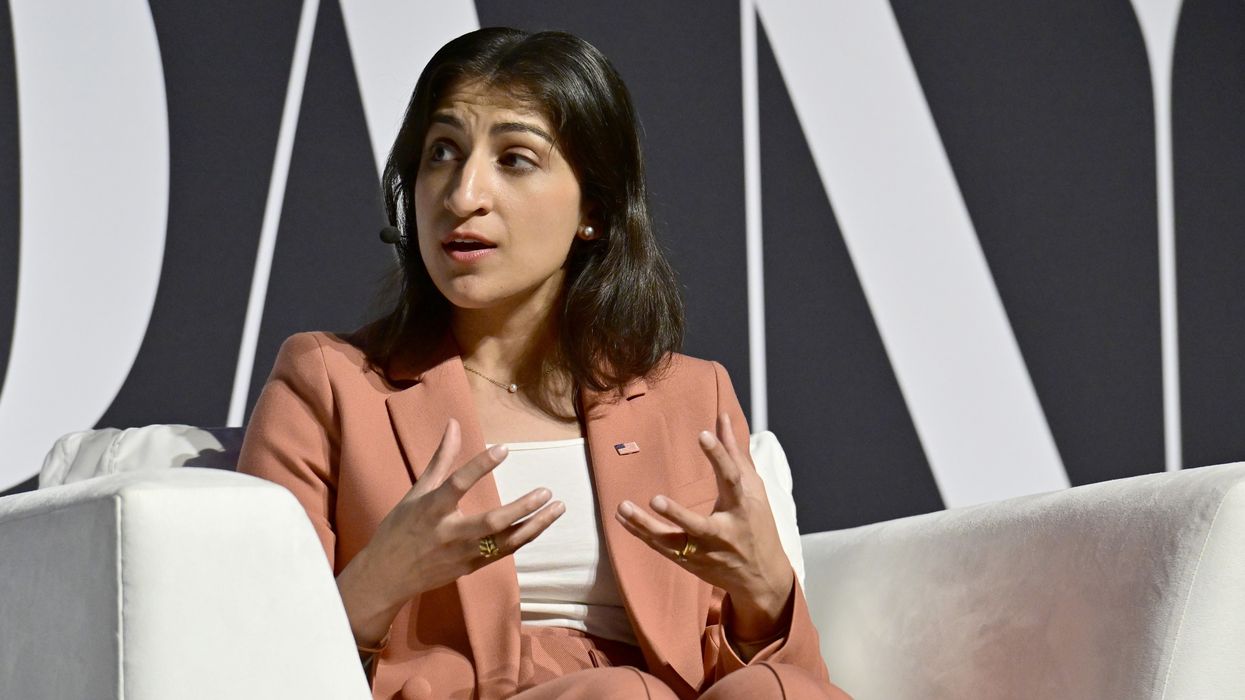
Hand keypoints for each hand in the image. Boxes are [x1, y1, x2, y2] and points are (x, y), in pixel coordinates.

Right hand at [337, 418, 563, 645]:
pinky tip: (541, 522)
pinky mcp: (471, 567)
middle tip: (546, 492)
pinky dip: (524, 537)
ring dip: (534, 525)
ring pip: (505, 541)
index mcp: (431, 509)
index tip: (503, 448)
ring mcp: (462, 553)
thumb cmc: (401, 528)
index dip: (480, 466)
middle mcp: (449, 532)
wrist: (387, 576)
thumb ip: (441, 459)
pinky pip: (503, 552)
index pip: (458, 483)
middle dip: (521, 508)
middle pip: (491, 522)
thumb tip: (454, 424)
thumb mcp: (417, 492)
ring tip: (558, 507)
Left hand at [614, 412, 793, 642]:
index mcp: (743, 506)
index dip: (719, 455)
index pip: (731, 478)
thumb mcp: (753, 487)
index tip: (703, 434)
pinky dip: (641, 533)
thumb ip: (734, 452)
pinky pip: (662, 547)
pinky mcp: (691, 562)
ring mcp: (706, 551)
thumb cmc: (756, 523)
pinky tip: (622, 519)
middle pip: (699, 525)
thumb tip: (722, 417)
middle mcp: (724, 532)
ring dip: (646, 525)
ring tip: (623, 507)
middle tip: (655, 499)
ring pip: (673, 541)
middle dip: (678, 515)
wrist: (761, 576)